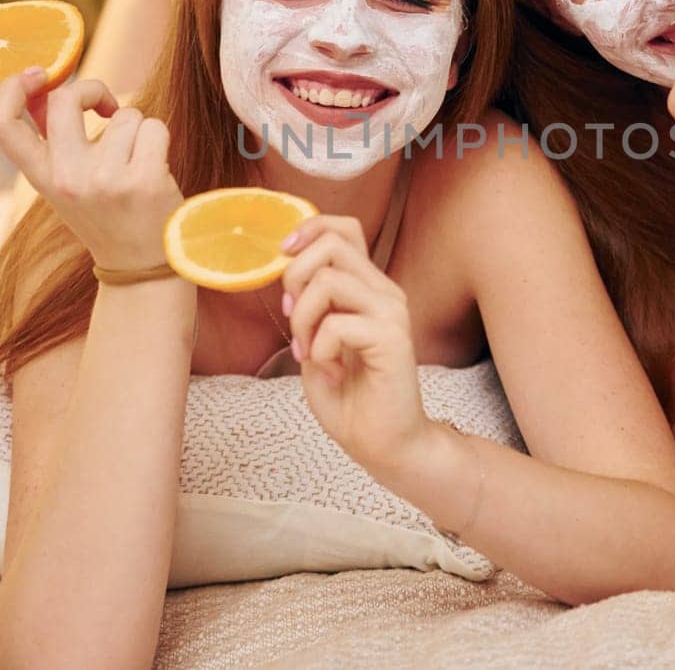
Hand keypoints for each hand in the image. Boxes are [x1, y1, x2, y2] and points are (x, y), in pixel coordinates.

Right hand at [0, 67, 182, 269]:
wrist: (140, 267)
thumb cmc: (106, 214)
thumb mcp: (66, 183)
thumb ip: (54, 140)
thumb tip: (43, 87)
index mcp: (41, 178)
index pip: (1, 125)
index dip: (11, 88)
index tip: (39, 73)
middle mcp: (67, 178)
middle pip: (65, 100)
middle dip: (93, 89)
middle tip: (105, 106)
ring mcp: (105, 179)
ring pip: (125, 114)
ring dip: (137, 128)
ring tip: (136, 163)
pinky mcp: (143, 180)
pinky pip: (154, 127)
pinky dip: (159, 140)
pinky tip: (155, 169)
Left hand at [280, 216, 431, 479]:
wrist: (387, 445)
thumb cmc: (352, 399)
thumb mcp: (316, 343)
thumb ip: (309, 306)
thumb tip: (287, 273)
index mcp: (369, 287)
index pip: (344, 229)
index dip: (309, 230)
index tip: (282, 256)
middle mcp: (385, 292)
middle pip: (332, 245)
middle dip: (295, 277)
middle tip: (292, 318)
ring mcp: (392, 313)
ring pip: (329, 281)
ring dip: (303, 317)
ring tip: (308, 351)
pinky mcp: (393, 339)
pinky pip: (336, 324)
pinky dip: (319, 347)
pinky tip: (330, 369)